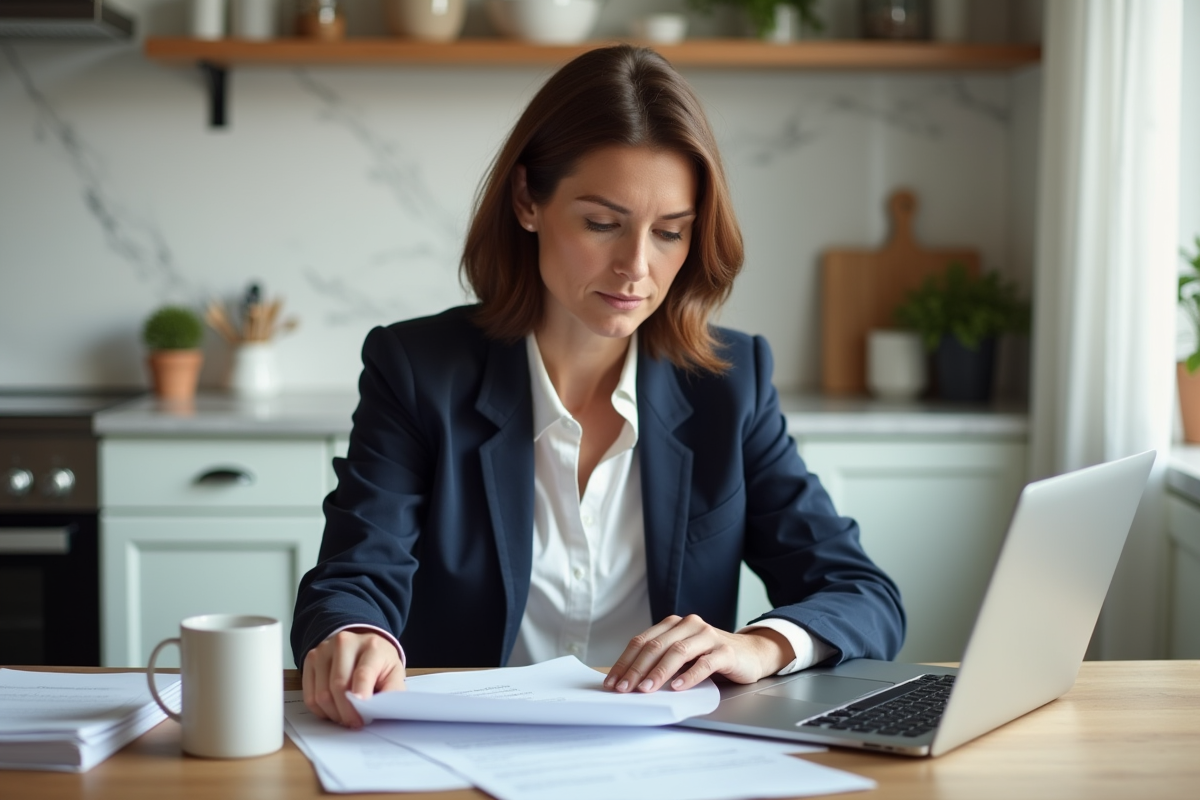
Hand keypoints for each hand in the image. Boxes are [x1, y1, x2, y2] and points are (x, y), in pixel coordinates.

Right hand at [302, 629, 405, 728]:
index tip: (361, 718)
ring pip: (322, 693)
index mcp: (371, 646)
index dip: (360, 699)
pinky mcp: (310, 659)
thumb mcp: (394, 673)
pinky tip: (333, 709)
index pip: (362, 674)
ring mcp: (324, 650)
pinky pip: (310, 695)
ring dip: (333, 713)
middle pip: (339, 685)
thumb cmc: (378, 663)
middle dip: (346, 712)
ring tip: (345, 716)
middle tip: (355, 723)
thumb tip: (383, 711)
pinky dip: (321, 710)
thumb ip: (392, 691)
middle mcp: (345, 643)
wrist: (362, 645)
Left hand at [604, 614, 793, 693]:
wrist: (750, 654)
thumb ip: (660, 661)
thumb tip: (628, 682)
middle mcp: (689, 625)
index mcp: (674, 624)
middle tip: (625, 689)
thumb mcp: (682, 656)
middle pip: (656, 645)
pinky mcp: (725, 651)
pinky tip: (677, 687)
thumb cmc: (710, 657)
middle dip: (637, 669)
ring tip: (646, 689)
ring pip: (678, 652)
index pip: (642, 641)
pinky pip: (704, 663)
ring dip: (659, 672)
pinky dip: (689, 676)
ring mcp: (708, 636)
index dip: (625, 662)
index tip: (613, 682)